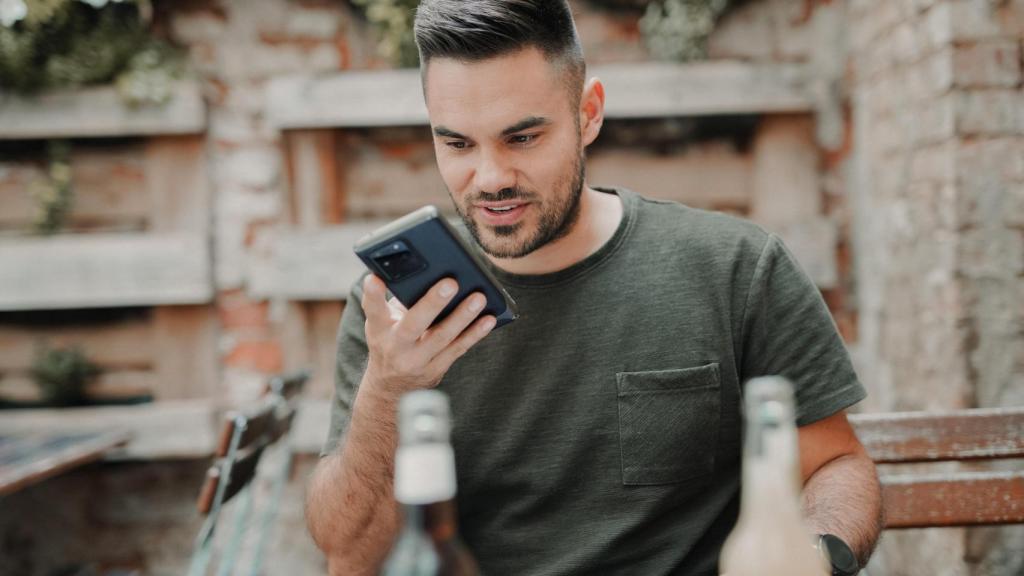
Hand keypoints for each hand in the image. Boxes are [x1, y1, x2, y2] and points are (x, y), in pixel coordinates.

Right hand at [360, 274, 495, 396]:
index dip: (373, 294)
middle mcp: (396, 346)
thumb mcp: (383, 322)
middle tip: (451, 283)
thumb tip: (428, 272)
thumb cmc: (390, 340)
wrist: (390, 386)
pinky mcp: (435, 370)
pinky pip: (458, 349)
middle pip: (414, 324)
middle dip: (433, 303)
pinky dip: (474, 333)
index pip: (373, 309)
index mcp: (379, 329)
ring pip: (442, 337)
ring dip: (463, 317)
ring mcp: (416, 361)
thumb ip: (399, 300)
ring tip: (479, 298)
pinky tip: (488, 319)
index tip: (374, 279)